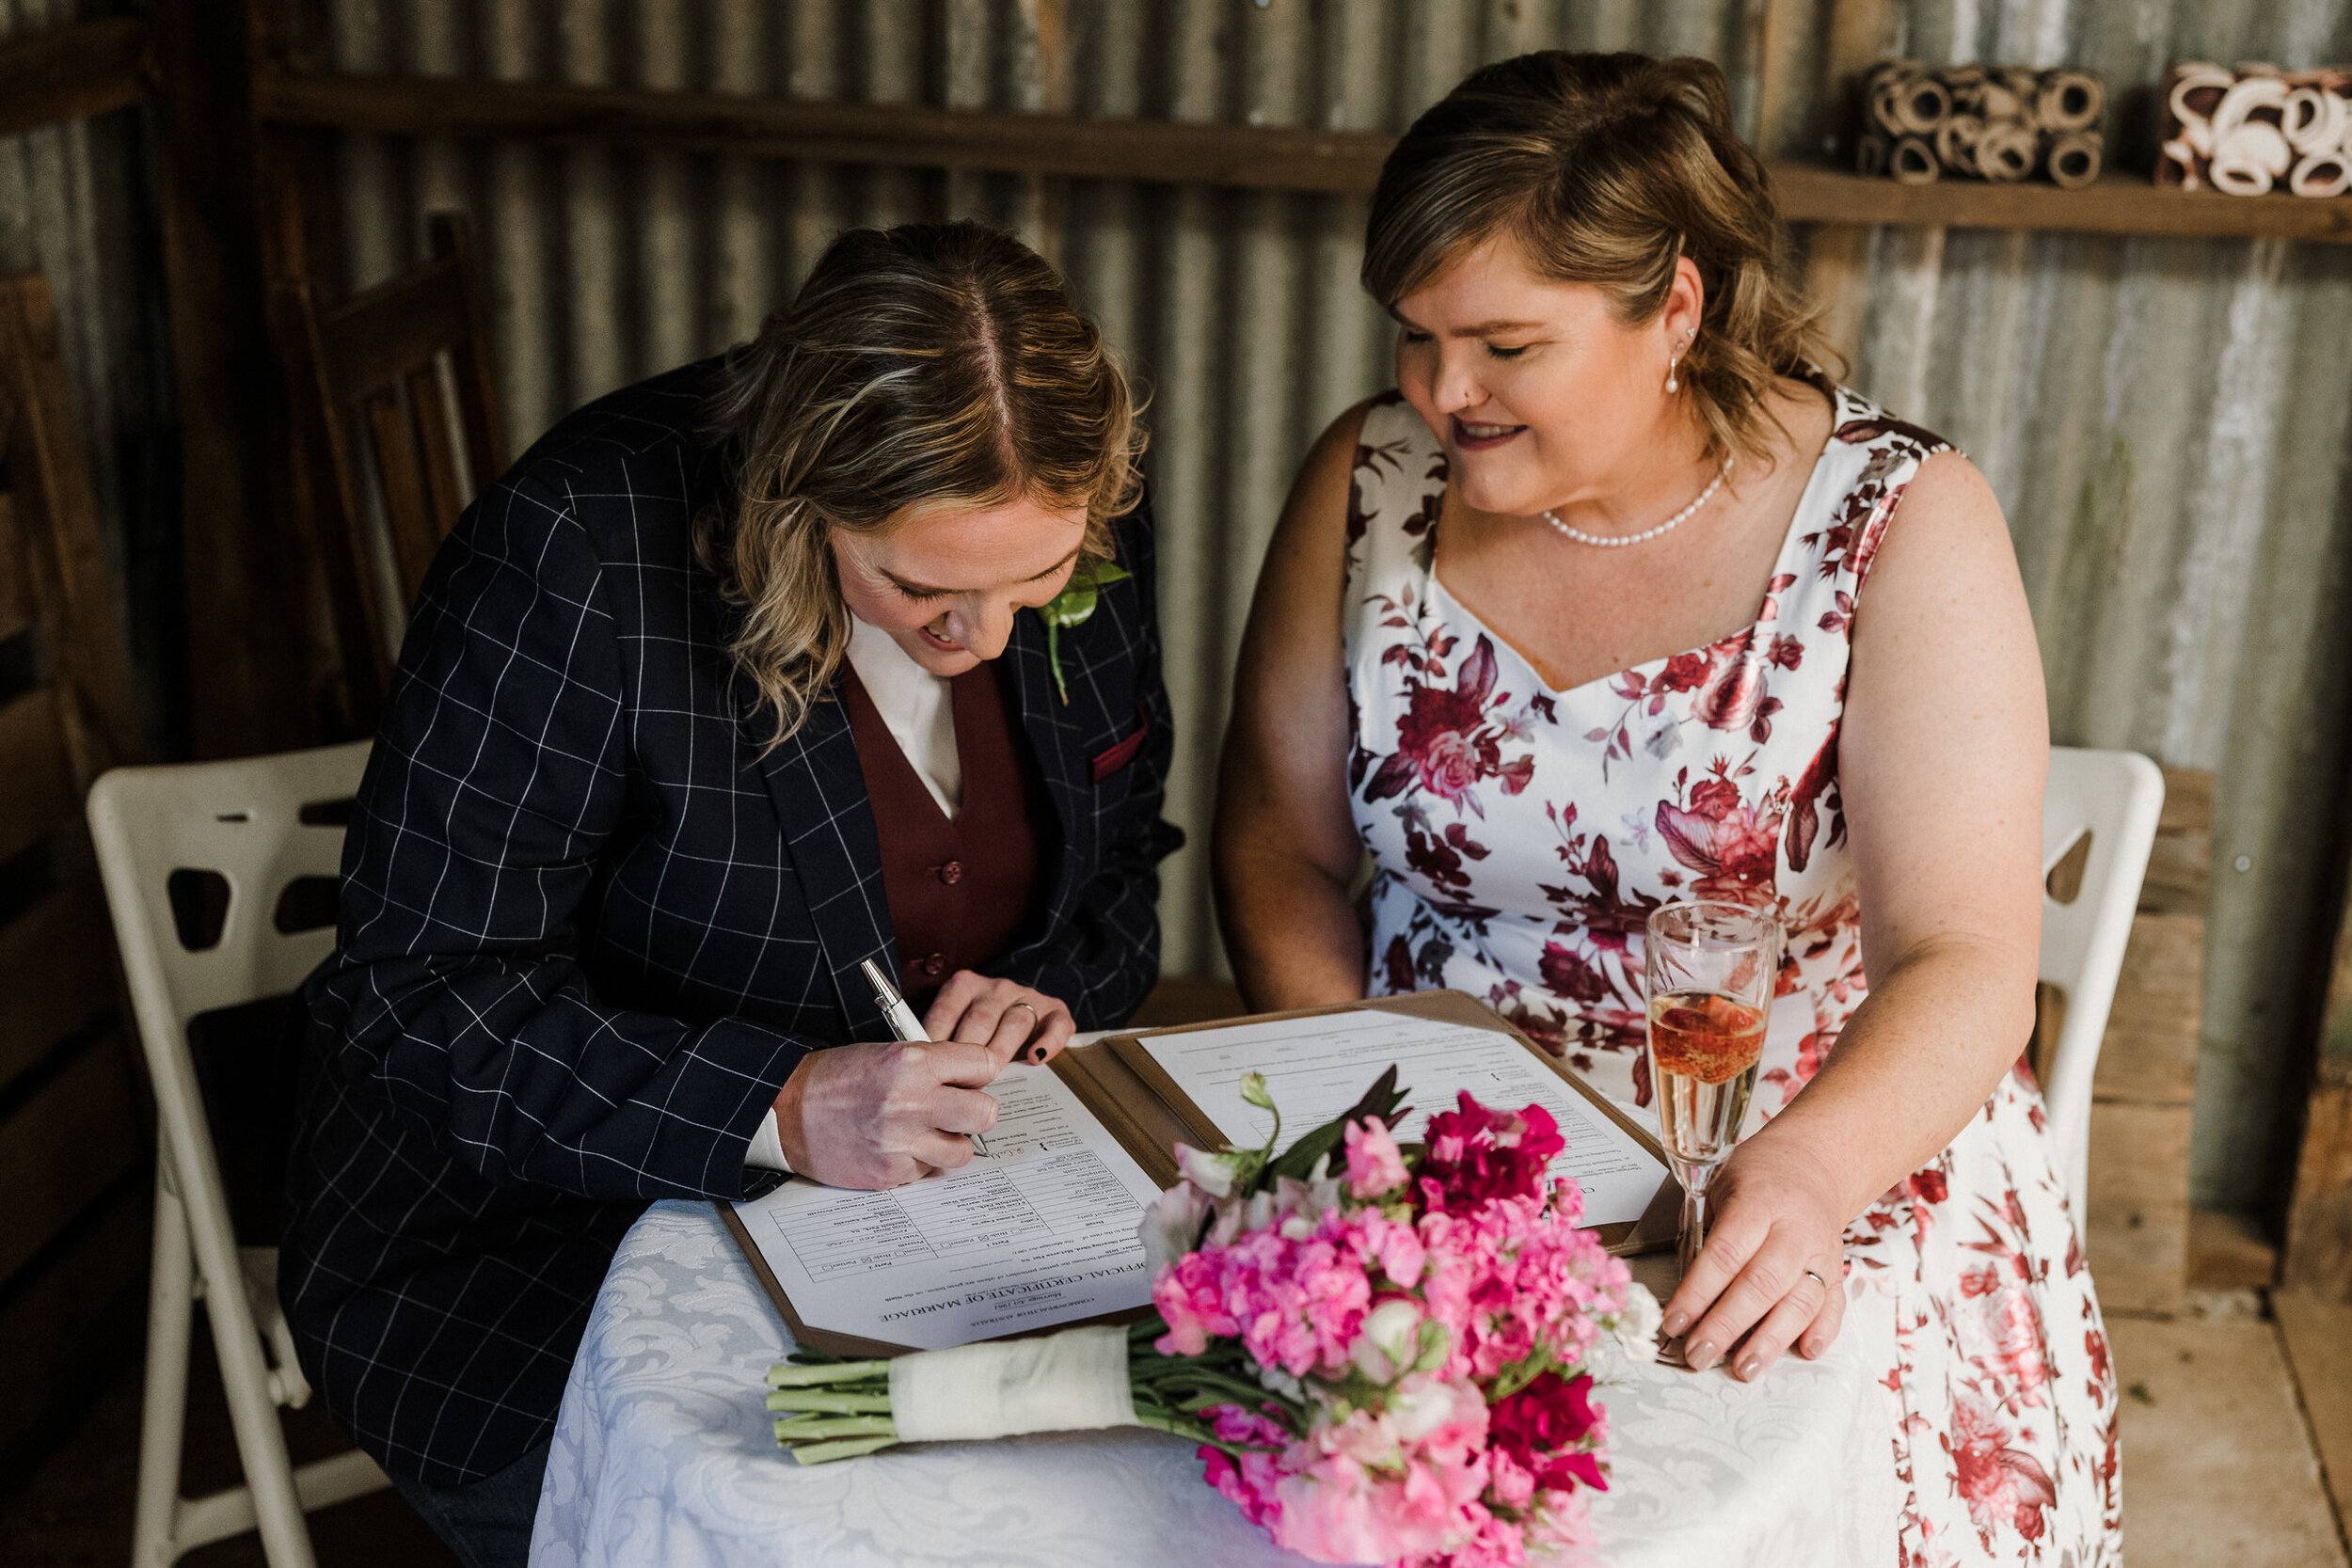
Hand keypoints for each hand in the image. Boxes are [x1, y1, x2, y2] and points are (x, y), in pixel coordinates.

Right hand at [770, 1038, 1000, 1188]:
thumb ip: (933, 1066)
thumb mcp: (887, 1053)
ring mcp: (901, 1142)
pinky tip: (895, 1146)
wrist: (787, 1111)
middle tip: (958, 1110)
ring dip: (950, 1143)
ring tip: (926, 1132)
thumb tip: (975, 1081)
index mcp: (913, 1062)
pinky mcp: (889, 1173)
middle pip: (986, 1113)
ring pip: (962, 1152)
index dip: (980, 1073)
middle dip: (976, 1111)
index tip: (970, 1078)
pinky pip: (927, 1171)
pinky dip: (917, 1161)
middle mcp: (911, 1102)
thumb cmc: (836, 1078)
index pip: (985, 1065)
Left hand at [922, 971, 1075, 1067]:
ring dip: (1002, 1051)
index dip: (937, 1044)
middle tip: (960, 1084)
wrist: (1016, 1016)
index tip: (931, 1071)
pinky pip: (1055, 1024)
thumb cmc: (976, 1032)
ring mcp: (1026, 996)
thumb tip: (919, 1074)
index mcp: (964, 986)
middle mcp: (995, 987)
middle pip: (981, 1020)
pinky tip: (1036, 1058)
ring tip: (992, 1076)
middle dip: (970, 1055)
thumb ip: (938, 1044)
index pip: (946, 1013)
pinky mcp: (1054, 1010)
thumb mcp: (952, 1030)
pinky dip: (1048, 1041)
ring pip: (1015, 1022)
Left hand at [1661, 1133, 1850, 1380]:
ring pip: (1799, 1302)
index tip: (1674, 1322)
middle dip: (1726, 1326)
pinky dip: (1822, 1332)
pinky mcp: (1838, 1270)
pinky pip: (1834, 1305)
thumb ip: (1708, 1234)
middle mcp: (1795, 1231)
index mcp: (1759, 1203)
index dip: (1698, 1293)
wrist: (1813, 1163)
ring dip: (1770, 1341)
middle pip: (1761, 1285)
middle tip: (1698, 1355)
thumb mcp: (1722, 1188)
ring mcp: (1821, 1253)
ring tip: (1744, 1369)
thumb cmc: (1758, 1177)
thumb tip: (1686, 1294)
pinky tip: (1805, 1353)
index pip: (1725, 1254)